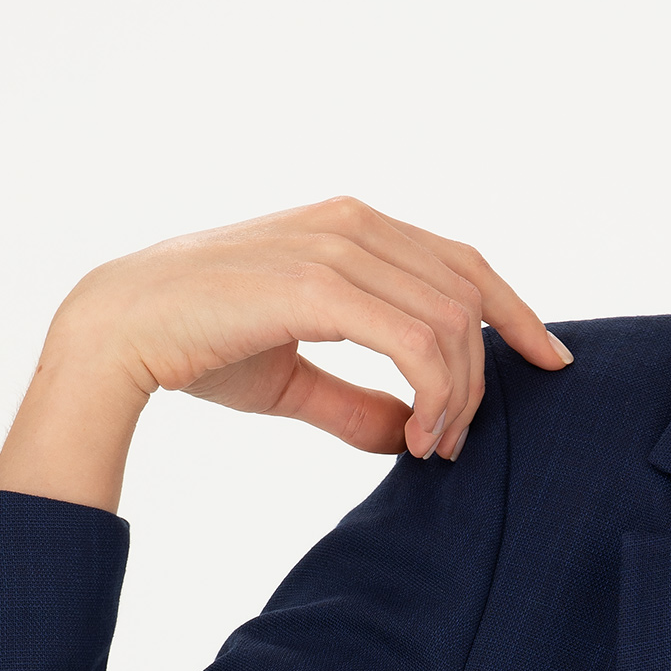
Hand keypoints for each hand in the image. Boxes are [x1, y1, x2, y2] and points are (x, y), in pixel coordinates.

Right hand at [0, 197, 568, 509]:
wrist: (119, 331)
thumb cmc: (199, 346)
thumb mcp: (296, 376)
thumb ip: (360, 400)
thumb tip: (414, 435)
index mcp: (351, 227)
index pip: (462, 263)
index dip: (515, 311)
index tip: (550, 361)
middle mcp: (351, 223)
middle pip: (467, 294)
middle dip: (482, 377)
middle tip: (456, 443)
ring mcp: (335, 246)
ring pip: (450, 321)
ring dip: (458, 396)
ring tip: (435, 448)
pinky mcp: (318, 283)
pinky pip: (416, 340)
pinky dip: (434, 395)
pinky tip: (419, 437)